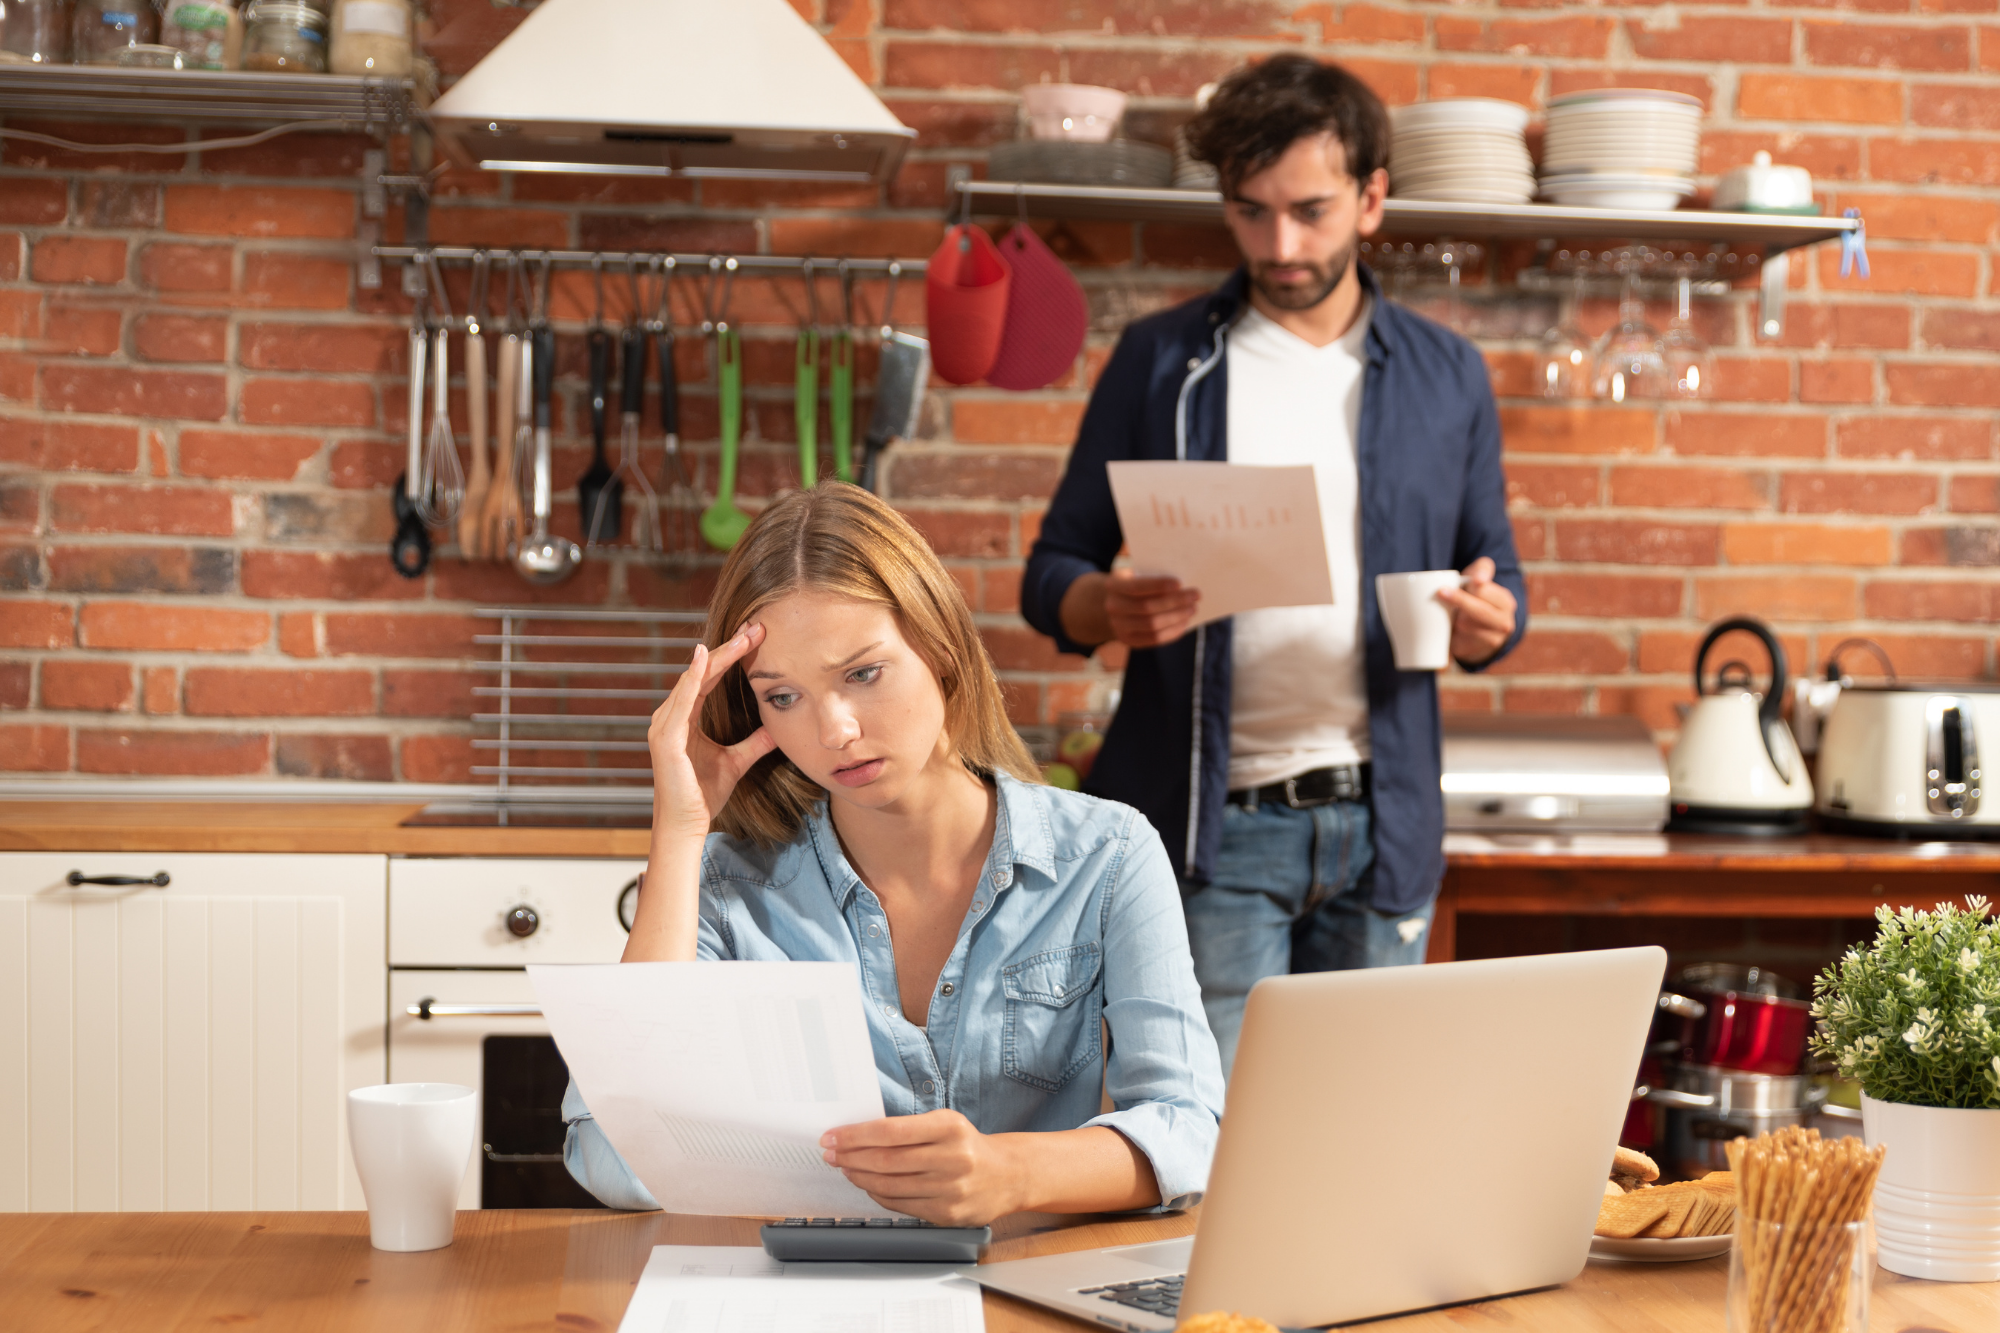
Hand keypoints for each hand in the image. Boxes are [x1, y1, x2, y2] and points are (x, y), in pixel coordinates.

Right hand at [646, 624, 777, 839]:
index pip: (709, 678)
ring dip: (717, 656)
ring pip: (693, 680)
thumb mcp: (737, 761)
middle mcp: (671, 716)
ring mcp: (665, 726)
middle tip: (756, 627)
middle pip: (702, 672)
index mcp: (685, 718)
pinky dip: (691, 679)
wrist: (687, 824)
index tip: (755, 637)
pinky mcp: (666, 739)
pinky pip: (681, 702)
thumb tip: (776, 727)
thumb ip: (754, 742)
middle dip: (729, 648)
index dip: (731, 656)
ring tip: (742, 637)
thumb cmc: (704, 794)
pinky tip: (703, 659)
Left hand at [822, 1110, 1023, 1225]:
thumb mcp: (945, 1124)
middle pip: (886, 1160)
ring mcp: (951, 1189)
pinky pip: (901, 1205)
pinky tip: (868, 1185)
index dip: (855, 1136)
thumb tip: (859, 1136)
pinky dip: (878, 1195)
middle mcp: (952, 1158)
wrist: (1008, 1175)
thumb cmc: (968, 1145)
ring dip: (859, 1177)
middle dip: (850, 1157)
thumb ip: (908, 1129)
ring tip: (846, 1168)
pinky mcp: (947, 1214)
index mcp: (949, 1127)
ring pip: (890, 1186)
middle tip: (831, 1154)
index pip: (890, 1131)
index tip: (832, 1137)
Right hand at [1060, 569, 1201, 648]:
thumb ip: (1152, 577)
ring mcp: (1118, 626)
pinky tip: (1184, 623)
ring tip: (1192, 609)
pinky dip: (1172, 632)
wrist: (1112, 604)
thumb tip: (1182, 585)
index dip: (1158, 586)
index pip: (1137, 587)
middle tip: (1195, 595)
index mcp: (1113, 586)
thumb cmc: (1132, 584)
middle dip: (1175, 602)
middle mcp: (1112, 607)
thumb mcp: (1135, 575)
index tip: (1180, 583)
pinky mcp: (1128, 640)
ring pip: (1152, 625)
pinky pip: (1154, 639)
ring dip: (1176, 617)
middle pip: (1147, 608)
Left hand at [1439, 556, 1517, 665]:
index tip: (1464, 581)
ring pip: (1466, 626)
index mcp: (1506, 602)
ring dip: (1454, 618)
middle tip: (1441, 592)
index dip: (1473, 585)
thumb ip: (1483, 568)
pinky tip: (1450, 629)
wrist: (1481, 630)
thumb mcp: (1480, 579)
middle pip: (1478, 611)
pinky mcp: (1476, 651)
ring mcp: (1493, 640)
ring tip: (1450, 612)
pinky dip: (1451, 634)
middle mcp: (1504, 623)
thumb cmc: (1476, 597)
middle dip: (1460, 601)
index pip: (1486, 591)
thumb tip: (1480, 578)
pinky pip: (1459, 642)